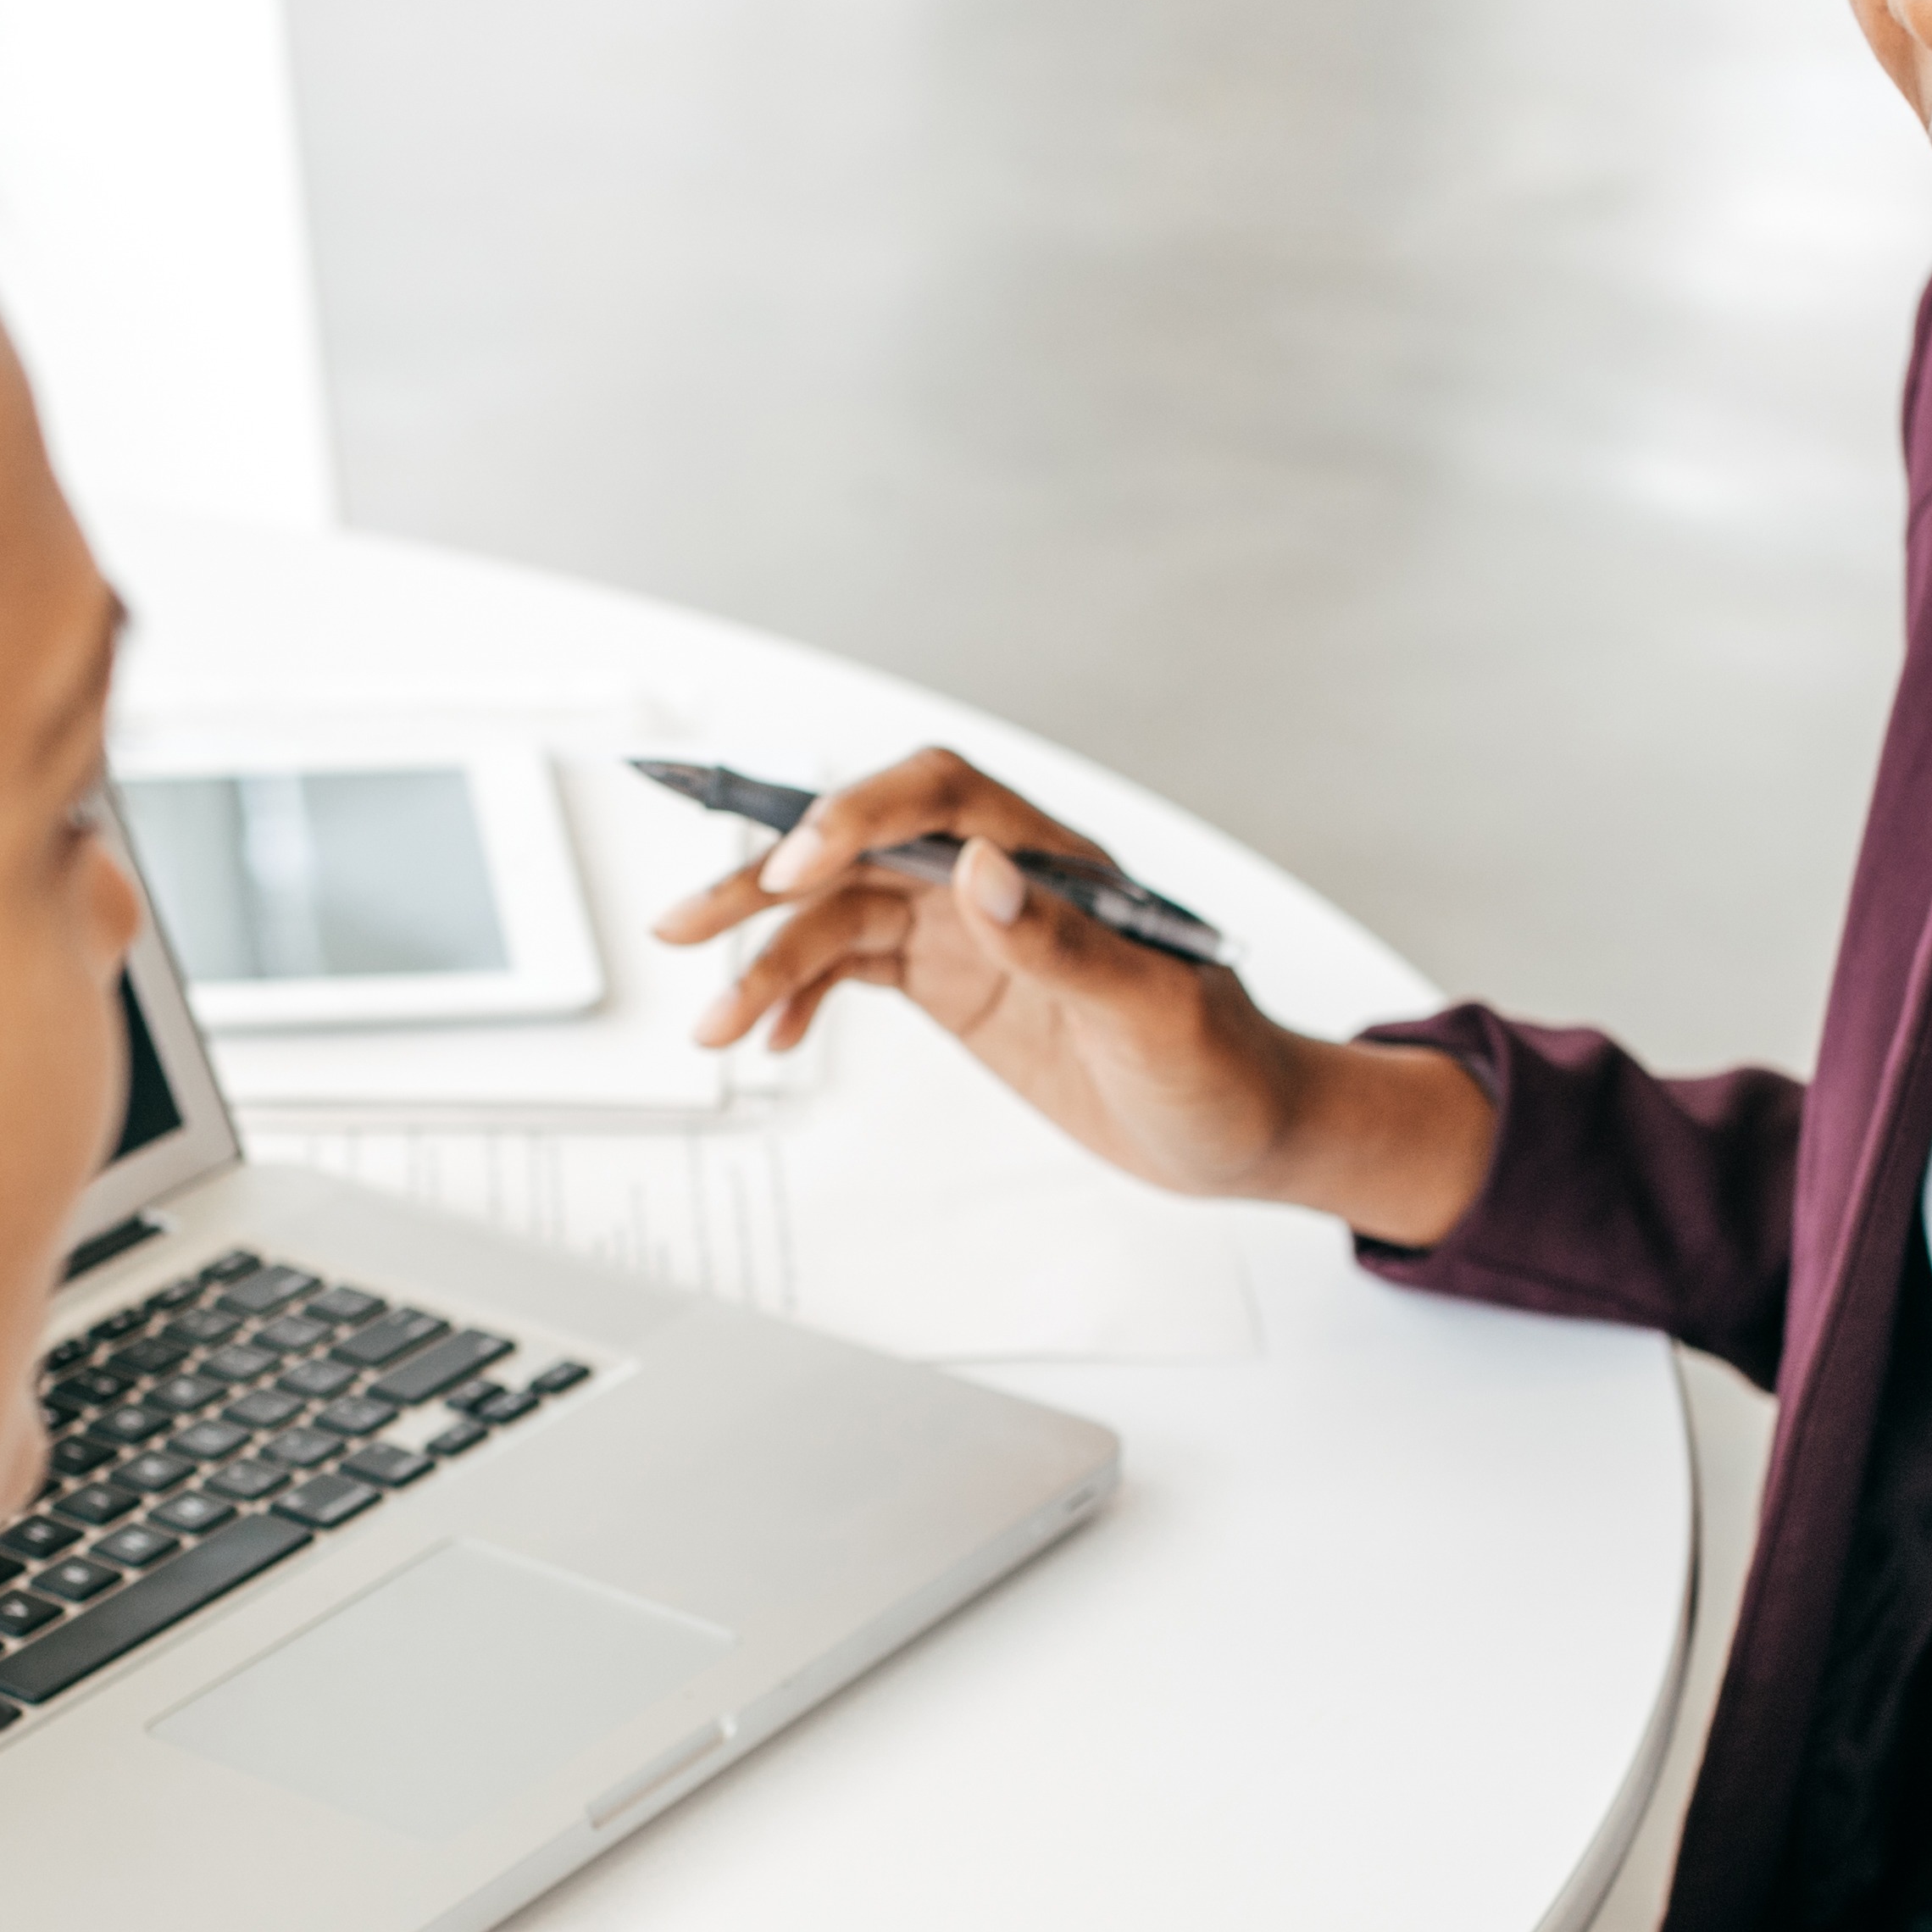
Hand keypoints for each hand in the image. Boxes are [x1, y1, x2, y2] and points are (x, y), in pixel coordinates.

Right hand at [646, 747, 1488, 1243]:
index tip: (796, 867)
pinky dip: (805, 996)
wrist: (1244, 1132)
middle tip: (686, 924)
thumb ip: (1066, 943)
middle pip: (862, 852)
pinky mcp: (956, 985)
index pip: (938, 799)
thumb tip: (979, 870)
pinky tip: (773, 1033)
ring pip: (842, 917)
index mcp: (1056, 862)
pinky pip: (857, 969)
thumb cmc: (1225, 1069)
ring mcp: (971, 933)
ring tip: (714, 1022)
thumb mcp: (1156, 1015)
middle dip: (768, 882)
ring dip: (770, 962)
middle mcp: (1001, 882)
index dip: (857, 817)